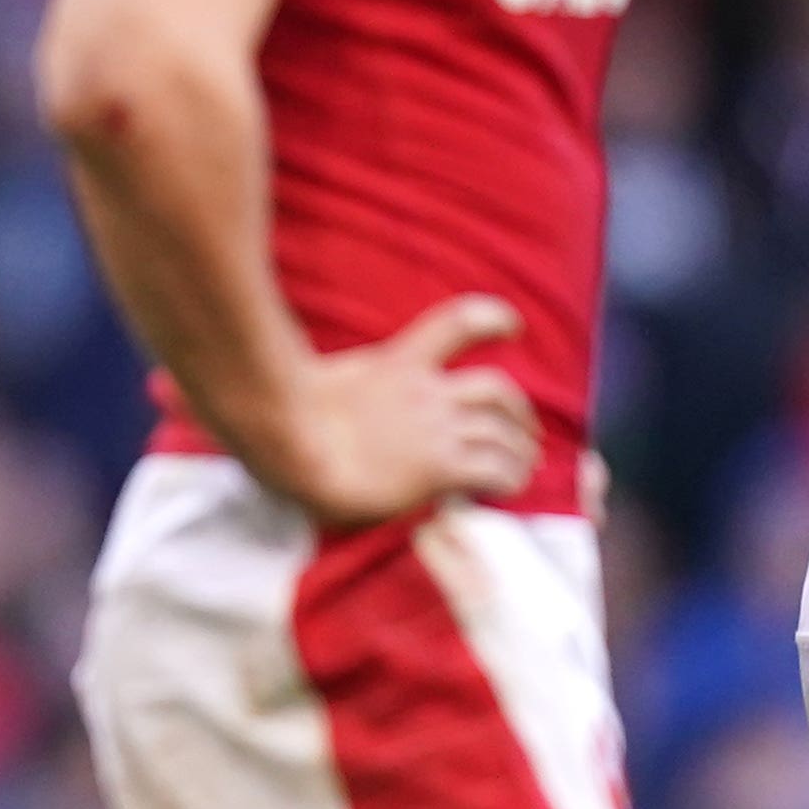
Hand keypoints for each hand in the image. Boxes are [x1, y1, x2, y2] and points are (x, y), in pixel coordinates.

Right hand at [263, 294, 537, 526]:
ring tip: (525, 468)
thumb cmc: (282, 417)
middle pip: (496, 389)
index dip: (492, 320)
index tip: (514, 325)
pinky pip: (493, 470)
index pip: (456, 324)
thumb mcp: (317, 380)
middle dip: (519, 411)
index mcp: (396, 364)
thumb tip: (319, 399)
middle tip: (525, 431)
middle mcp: (425, 392)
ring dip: (520, 451)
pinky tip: (512, 488)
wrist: (287, 442)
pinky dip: (511, 478)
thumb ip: (340, 386)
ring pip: (501, 433)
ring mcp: (435, 428)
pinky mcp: (439, 466)